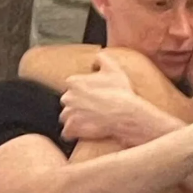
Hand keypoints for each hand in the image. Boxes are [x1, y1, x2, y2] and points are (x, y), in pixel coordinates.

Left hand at [60, 52, 177, 143]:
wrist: (126, 115)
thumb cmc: (121, 92)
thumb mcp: (115, 69)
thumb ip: (102, 58)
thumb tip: (96, 58)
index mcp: (74, 82)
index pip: (72, 87)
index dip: (83, 92)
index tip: (93, 97)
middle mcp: (67, 97)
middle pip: (69, 102)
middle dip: (78, 106)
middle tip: (93, 110)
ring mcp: (69, 114)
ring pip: (67, 117)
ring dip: (76, 120)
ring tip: (90, 122)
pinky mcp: (72, 129)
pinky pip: (67, 132)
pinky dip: (74, 133)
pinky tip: (85, 132)